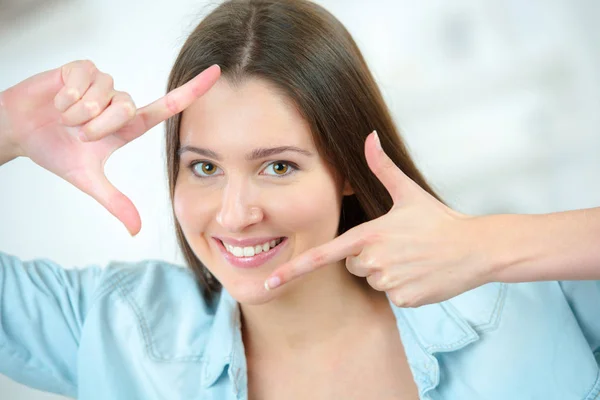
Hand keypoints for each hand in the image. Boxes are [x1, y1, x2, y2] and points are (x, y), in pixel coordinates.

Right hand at [0, 60, 220, 234]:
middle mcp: (121, 102)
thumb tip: (136, 230)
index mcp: (129, 125)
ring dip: (78, 113)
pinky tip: (58, 100)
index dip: (193, 91)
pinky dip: (66, 96)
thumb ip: (115, 202)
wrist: (20, 130)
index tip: (217, 74)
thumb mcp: (88, 180)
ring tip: (65, 117)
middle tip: (78, 134)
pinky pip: (83, 79)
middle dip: (96, 127)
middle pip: (126, 108)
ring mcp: (102, 83)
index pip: (168, 106)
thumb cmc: (57, 152)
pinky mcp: (82, 68)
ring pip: (102, 96)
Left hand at [265, 131, 492, 306]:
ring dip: (387, 272)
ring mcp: (390, 282)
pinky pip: (391, 295)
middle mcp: (375, 260)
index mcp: (369, 234)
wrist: (475, 248)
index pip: (324, 254)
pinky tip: (420, 272)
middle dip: (369, 257)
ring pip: (373, 280)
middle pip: (353, 265)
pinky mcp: (404, 299)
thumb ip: (382, 166)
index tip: (272, 282)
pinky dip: (403, 287)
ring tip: (412, 257)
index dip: (295, 269)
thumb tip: (369, 135)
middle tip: (399, 245)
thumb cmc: (439, 220)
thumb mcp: (408, 192)